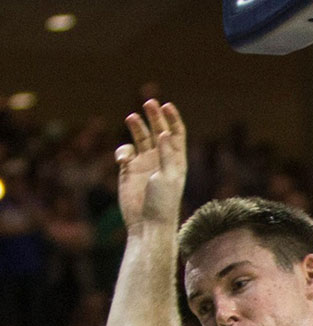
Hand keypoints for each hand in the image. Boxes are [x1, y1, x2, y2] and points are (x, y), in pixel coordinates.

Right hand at [114, 100, 186, 229]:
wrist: (147, 223)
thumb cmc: (163, 202)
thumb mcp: (168, 177)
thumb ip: (166, 155)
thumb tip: (164, 132)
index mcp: (176, 160)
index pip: (176, 133)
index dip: (172, 118)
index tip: (166, 105)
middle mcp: (161, 159)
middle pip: (158, 131)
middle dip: (154, 117)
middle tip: (148, 102)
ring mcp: (144, 164)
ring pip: (140, 139)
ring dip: (136, 127)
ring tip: (131, 118)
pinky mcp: (128, 170)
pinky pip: (124, 153)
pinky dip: (122, 151)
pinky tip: (123, 161)